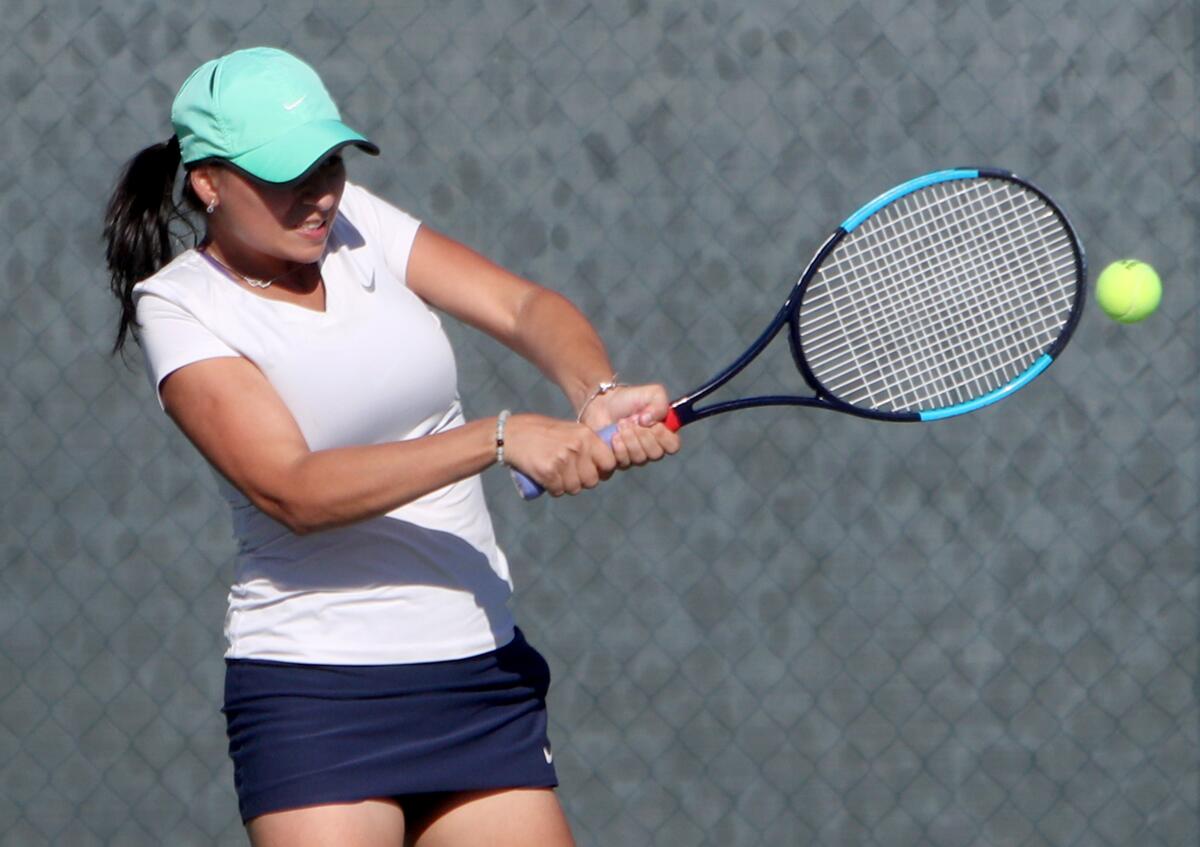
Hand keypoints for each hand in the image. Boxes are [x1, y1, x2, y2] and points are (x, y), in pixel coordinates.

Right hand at [502, 413, 616, 495]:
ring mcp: (563, 460)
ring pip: (574, 488)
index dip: (602, 471)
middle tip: (569, 474)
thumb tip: (602, 465)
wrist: (511, 434)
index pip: (610, 462)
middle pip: (592, 480)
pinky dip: (552, 489)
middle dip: (582, 481)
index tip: (592, 471)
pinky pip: (558, 491)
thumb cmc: (540, 432)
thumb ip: (585, 444)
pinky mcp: (548, 472)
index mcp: (586, 435)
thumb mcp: (569, 430)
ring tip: (556, 475)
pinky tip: (546, 479)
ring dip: (566, 486)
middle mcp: (577, 447)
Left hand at [579, 383, 681, 469]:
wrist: (603, 404)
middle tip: (632, 420)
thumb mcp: (652, 393)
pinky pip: (625, 462)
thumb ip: (660, 404)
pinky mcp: (620, 461)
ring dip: (629, 439)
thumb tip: (650, 421)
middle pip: (656, 454)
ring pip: (640, 458)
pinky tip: (614, 436)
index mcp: (663, 433)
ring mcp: (636, 456)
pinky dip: (619, 447)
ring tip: (620, 424)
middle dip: (643, 435)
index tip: (654, 424)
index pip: (673, 446)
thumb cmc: (628, 399)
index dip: (664, 437)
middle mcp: (651, 447)